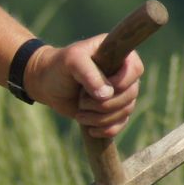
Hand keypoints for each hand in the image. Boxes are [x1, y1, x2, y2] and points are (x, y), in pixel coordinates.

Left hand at [25, 36, 143, 138]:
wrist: (47, 84)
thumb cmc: (60, 67)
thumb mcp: (71, 61)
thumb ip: (89, 73)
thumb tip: (107, 94)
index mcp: (119, 55)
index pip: (135, 69)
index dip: (120, 82)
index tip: (98, 87)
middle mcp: (123, 74)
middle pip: (130, 95)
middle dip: (103, 103)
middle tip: (81, 100)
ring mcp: (120, 93)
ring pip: (125, 111)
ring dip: (100, 117)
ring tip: (80, 113)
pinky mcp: (113, 110)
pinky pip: (120, 124)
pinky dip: (106, 129)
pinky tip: (90, 129)